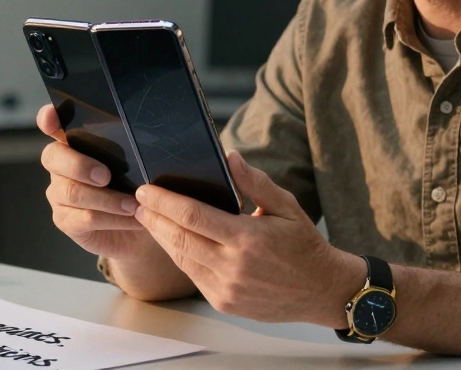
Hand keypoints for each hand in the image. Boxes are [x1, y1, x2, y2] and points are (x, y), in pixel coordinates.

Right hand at [37, 105, 154, 260]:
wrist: (134, 228)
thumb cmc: (132, 189)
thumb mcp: (133, 167)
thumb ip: (126, 152)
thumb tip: (142, 139)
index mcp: (73, 145)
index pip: (53, 126)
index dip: (48, 119)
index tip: (51, 115)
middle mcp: (60, 167)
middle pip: (54, 158)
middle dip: (80, 165)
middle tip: (106, 176)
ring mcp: (59, 194)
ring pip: (72, 192)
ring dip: (107, 199)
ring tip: (132, 205)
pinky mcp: (65, 220)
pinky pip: (85, 218)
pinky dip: (112, 218)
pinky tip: (130, 218)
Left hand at [133, 150, 365, 326]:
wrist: (321, 290)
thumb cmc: (305, 245)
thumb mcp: (287, 206)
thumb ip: (255, 182)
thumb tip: (229, 157)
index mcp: (247, 239)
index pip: (193, 216)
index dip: (164, 202)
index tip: (146, 189)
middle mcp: (233, 267)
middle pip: (179, 238)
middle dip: (154, 218)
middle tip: (138, 201)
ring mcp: (226, 289)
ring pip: (182, 259)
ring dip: (161, 237)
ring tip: (147, 218)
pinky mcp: (224, 302)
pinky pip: (193, 276)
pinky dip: (180, 255)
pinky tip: (172, 241)